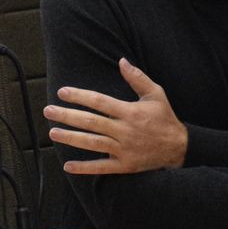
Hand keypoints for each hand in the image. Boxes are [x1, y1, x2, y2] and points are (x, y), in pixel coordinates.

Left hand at [44, 58, 188, 173]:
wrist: (179, 148)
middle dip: (67, 116)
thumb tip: (122, 61)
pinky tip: (67, 165)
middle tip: (49, 111)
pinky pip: (101, 167)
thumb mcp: (156, 94)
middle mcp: (125, 130)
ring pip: (92, 143)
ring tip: (53, 132)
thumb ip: (137, 78)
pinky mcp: (125, 165)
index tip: (62, 92)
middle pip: (91, 122)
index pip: (99, 102)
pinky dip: (84, 168)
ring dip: (71, 138)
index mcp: (130, 111)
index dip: (80, 96)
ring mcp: (124, 149)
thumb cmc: (165, 118)